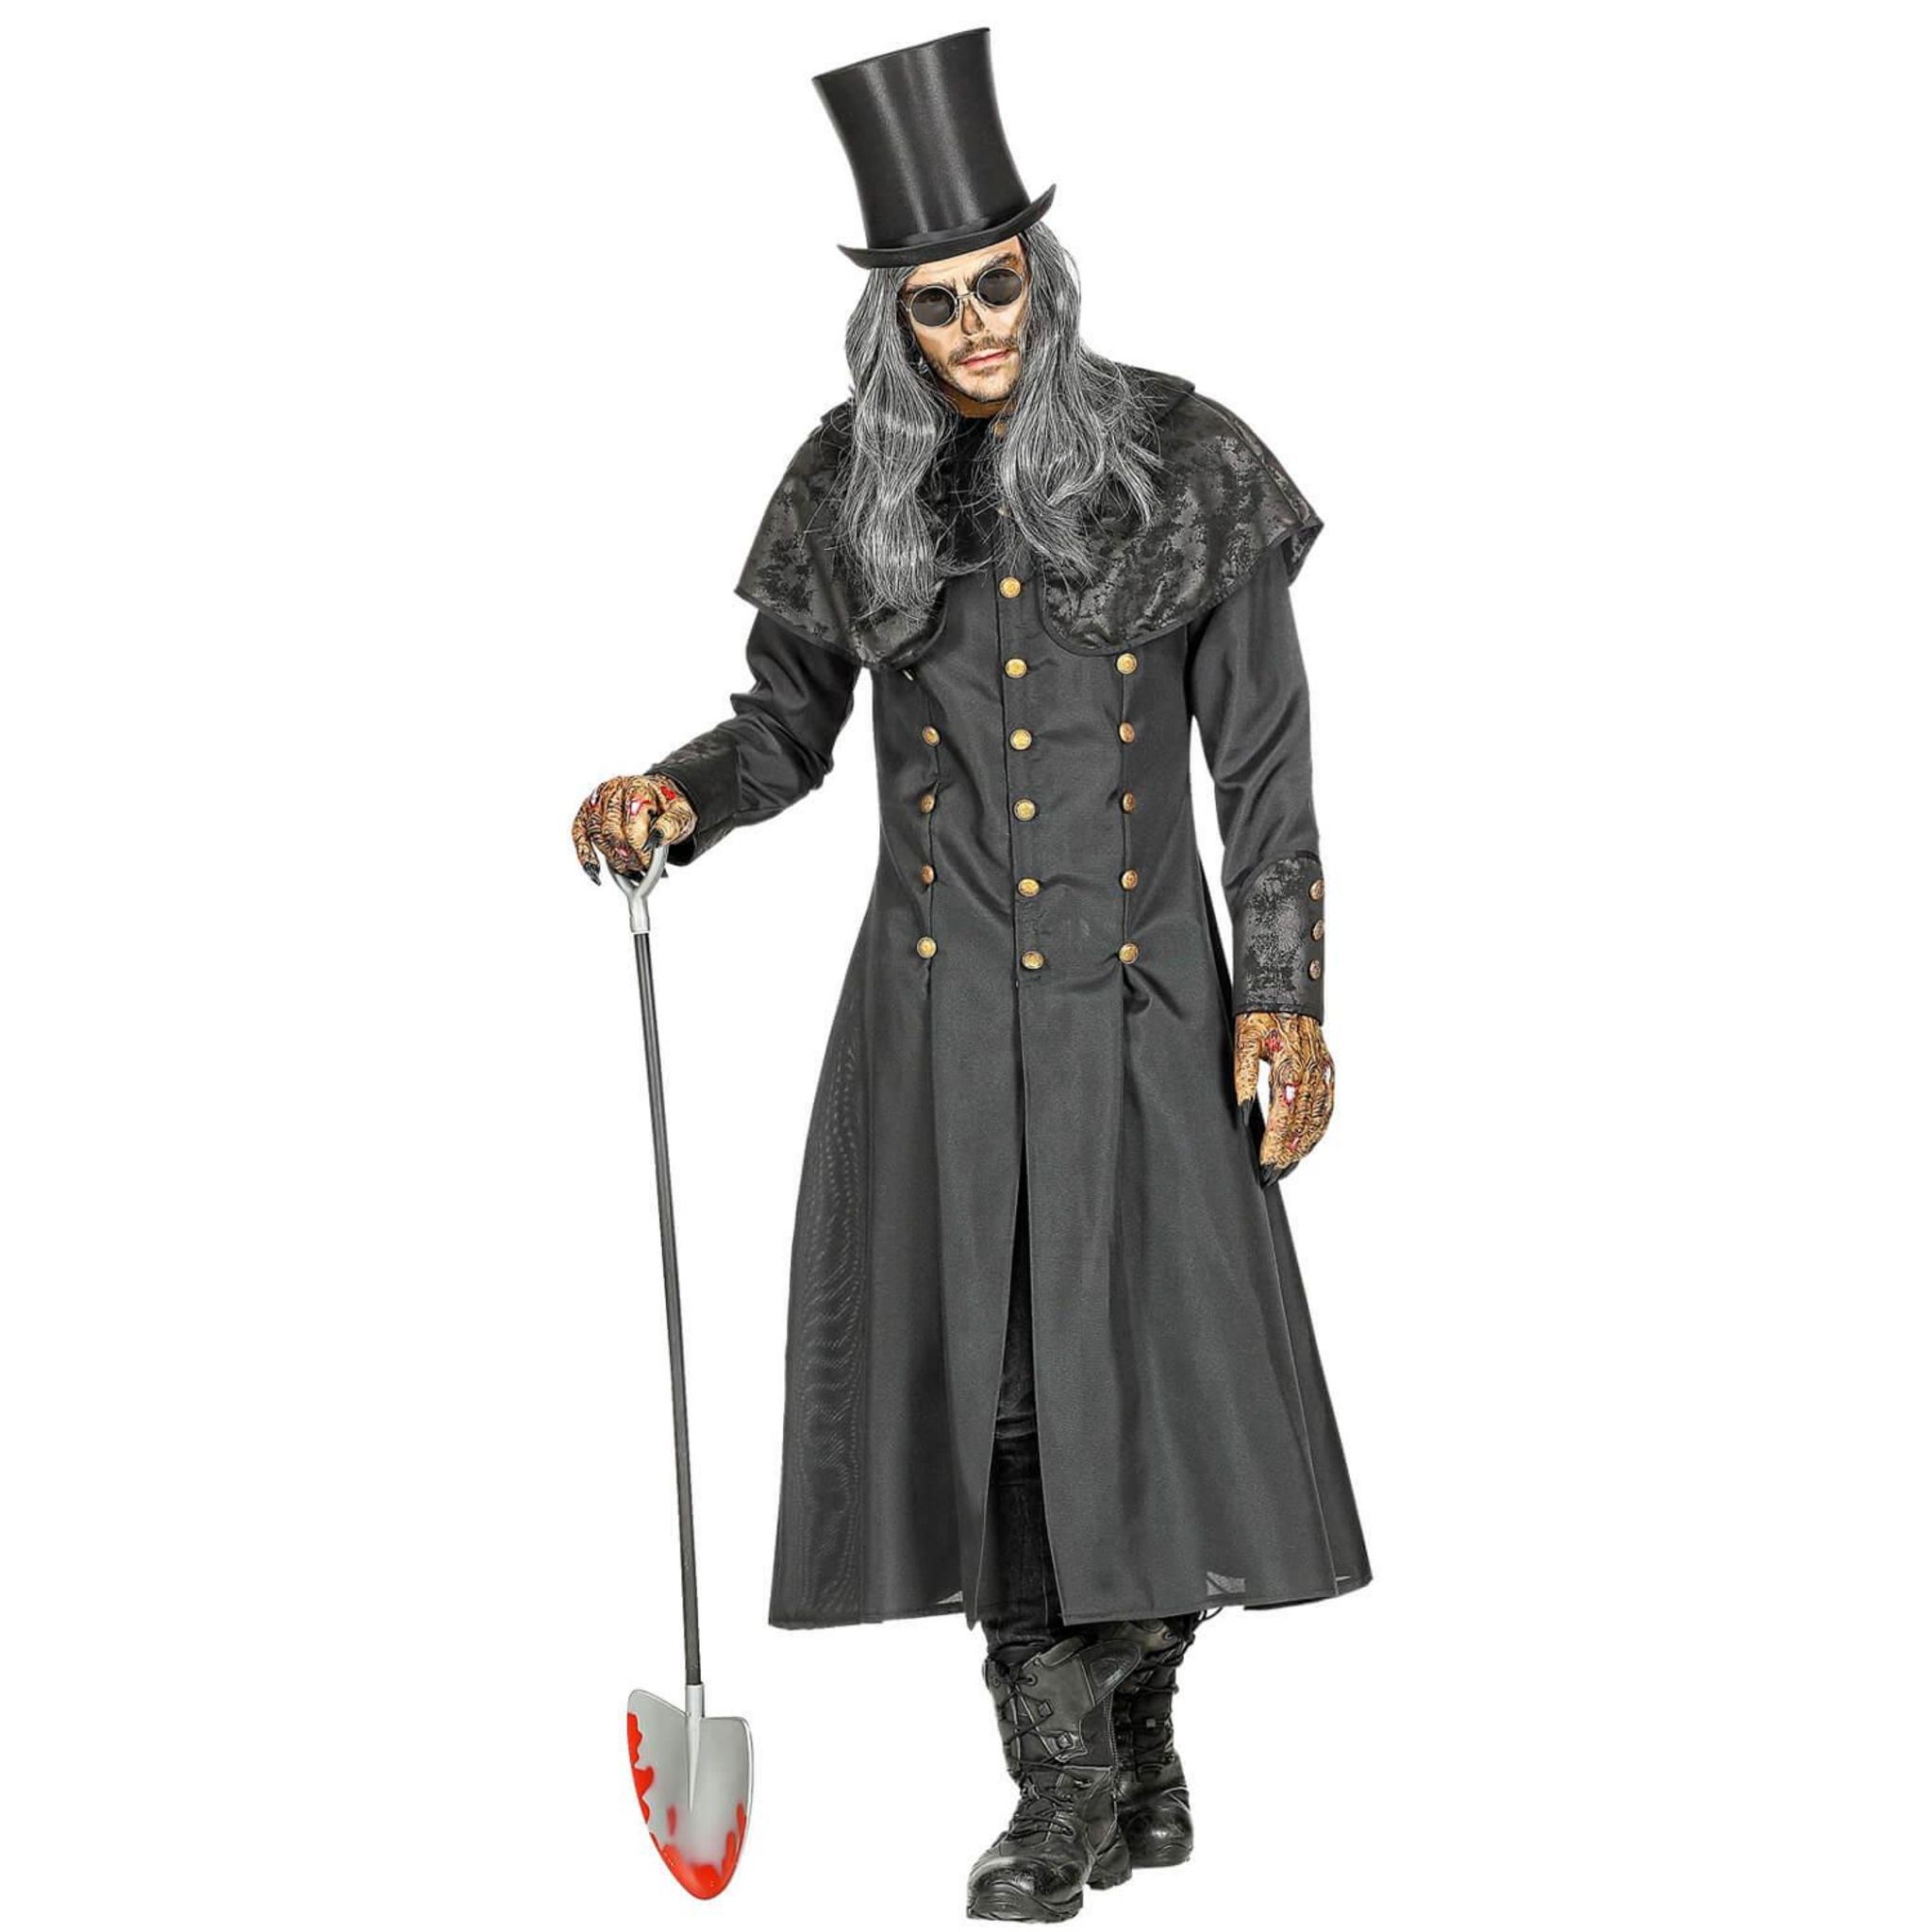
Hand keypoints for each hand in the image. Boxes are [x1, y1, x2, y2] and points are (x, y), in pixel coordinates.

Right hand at [570, 772, 697, 882]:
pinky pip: (579, 834)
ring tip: (629, 869)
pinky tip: (594, 870)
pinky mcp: (587, 811)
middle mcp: (614, 790)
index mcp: (637, 787)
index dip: (639, 848)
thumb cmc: (666, 806)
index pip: (631, 823)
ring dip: (612, 858)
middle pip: (611, 831)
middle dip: (626, 856)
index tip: (648, 864)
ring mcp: (598, 800)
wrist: (657, 797)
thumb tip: (657, 839)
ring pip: (596, 835)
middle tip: (640, 867)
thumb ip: (671, 825)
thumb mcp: (680, 813)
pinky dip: (585, 854)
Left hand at [1232, 1011, 1335, 1180]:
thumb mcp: (1243, 1041)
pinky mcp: (1327, 1070)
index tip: (1265, 1167)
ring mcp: (1323, 1072)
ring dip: (1304, 1146)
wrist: (1286, 988)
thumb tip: (1240, 1112)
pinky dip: (1319, 1129)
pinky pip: (1327, 1107)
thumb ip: (1242, 1077)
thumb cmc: (1261, 1013)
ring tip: (1288, 1166)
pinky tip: (1307, 1143)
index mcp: (1289, 1066)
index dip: (1274, 1146)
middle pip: (1302, 1125)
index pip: (1283, 1119)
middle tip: (1273, 1174)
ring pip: (1318, 1119)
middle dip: (1287, 1153)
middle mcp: (1312, 1073)